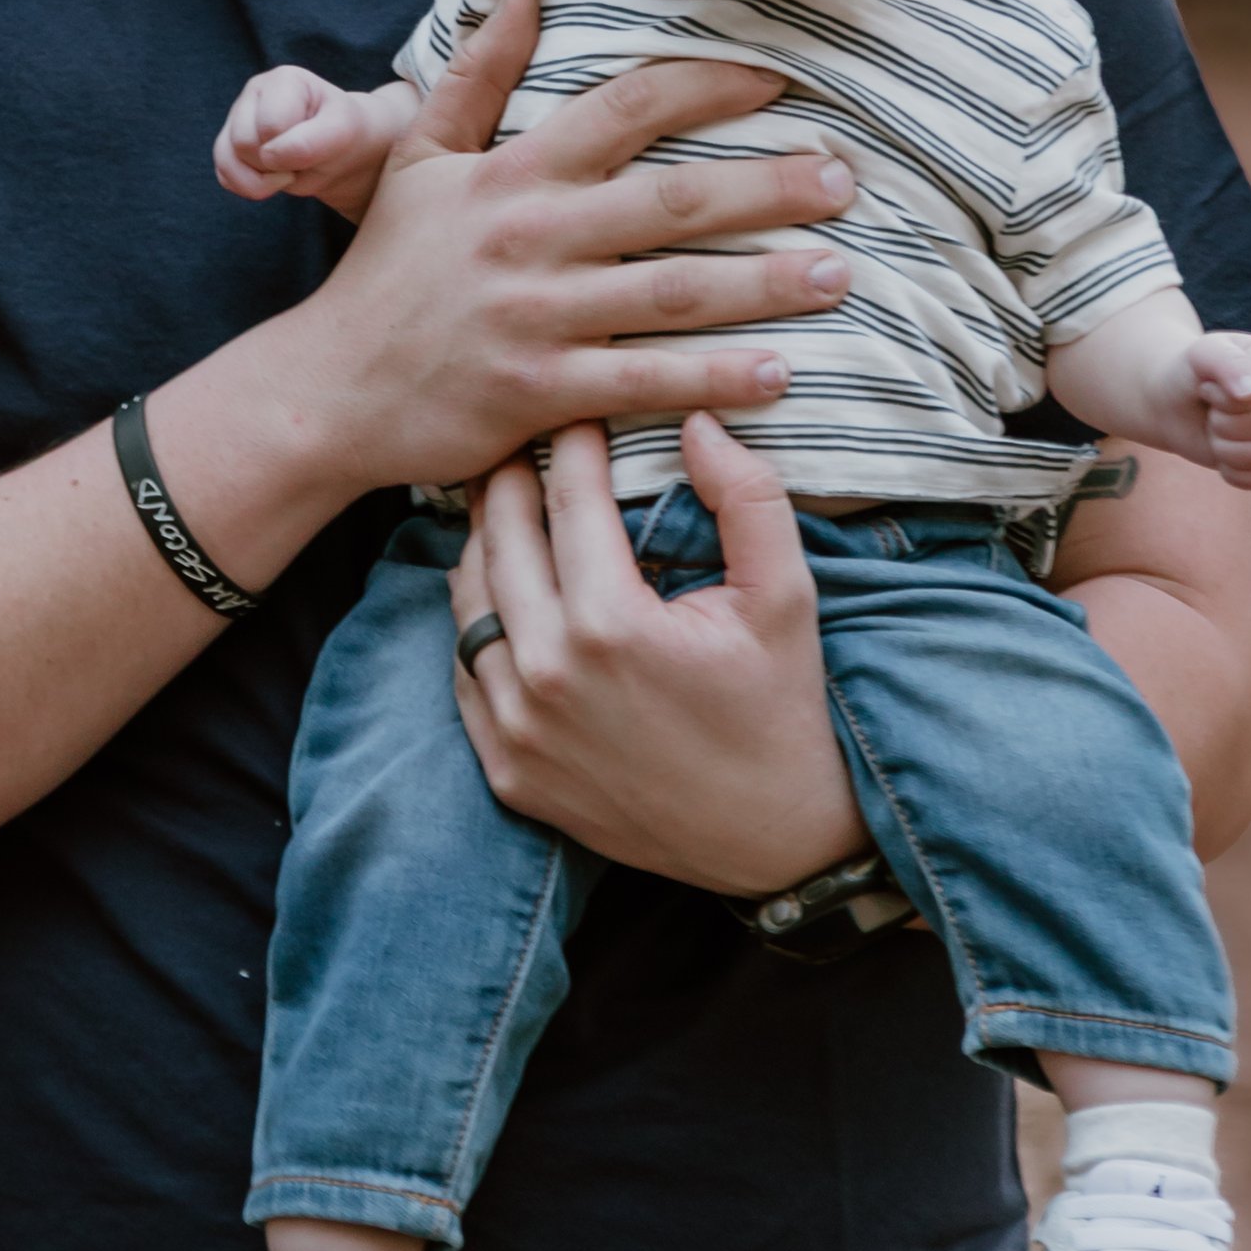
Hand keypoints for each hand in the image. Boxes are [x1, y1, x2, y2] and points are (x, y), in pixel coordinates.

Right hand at [216, 65, 397, 218]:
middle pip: (245, 142)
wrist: (343, 151)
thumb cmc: (345, 134)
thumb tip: (268, 157)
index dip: (294, 149)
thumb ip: (311, 143)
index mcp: (284, 80)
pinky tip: (273, 181)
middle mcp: (255, 91)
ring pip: (227, 159)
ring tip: (290, 170)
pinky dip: (247, 188)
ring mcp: (238, 116)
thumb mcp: (343, 134)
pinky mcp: (229, 142)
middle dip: (277, 165)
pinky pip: (223, 175)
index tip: (318, 146)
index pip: (271, 125)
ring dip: (262, 180)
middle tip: (305, 161)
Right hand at [279, 0, 860, 492]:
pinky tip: (779, 374)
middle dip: (767, 186)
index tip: (779, 77)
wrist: (326, 388)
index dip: (706, 85)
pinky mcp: (539, 391)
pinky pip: (645, 381)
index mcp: (510, 174)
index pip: (623, 108)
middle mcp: (531, 237)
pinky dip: (714, 379)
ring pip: (673, 293)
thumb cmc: (384, 274)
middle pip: (671, 201)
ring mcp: (538, 317)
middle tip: (845, 179)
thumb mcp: (416, 160)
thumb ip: (474, 77)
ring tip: (839, 275)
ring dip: (765, 284)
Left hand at [449, 413, 863, 894]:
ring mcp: (517, 730)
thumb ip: (747, 497)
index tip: (580, 412)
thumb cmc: (782, 709)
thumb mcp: (786, 597)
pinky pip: (465, 673)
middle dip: (513, 480)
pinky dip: (478, 624)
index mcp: (610, 625)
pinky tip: (502, 593)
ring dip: (485, 547)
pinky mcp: (507, 770)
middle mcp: (545, 676)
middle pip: (501, 541)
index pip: (568, 501)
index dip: (572, 443)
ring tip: (508, 507)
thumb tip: (695, 421)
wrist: (771, 838)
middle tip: (525, 442)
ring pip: (468, 604)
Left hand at [1185, 333, 1250, 490]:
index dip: (1225, 398)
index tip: (1207, 385)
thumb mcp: (1199, 354)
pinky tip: (1219, 450)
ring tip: (1213, 427)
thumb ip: (1227, 362)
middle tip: (1209, 409)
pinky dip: (1230, 470)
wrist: (1168, 401)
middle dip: (1221, 422)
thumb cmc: (1187, 374)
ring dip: (1223, 447)